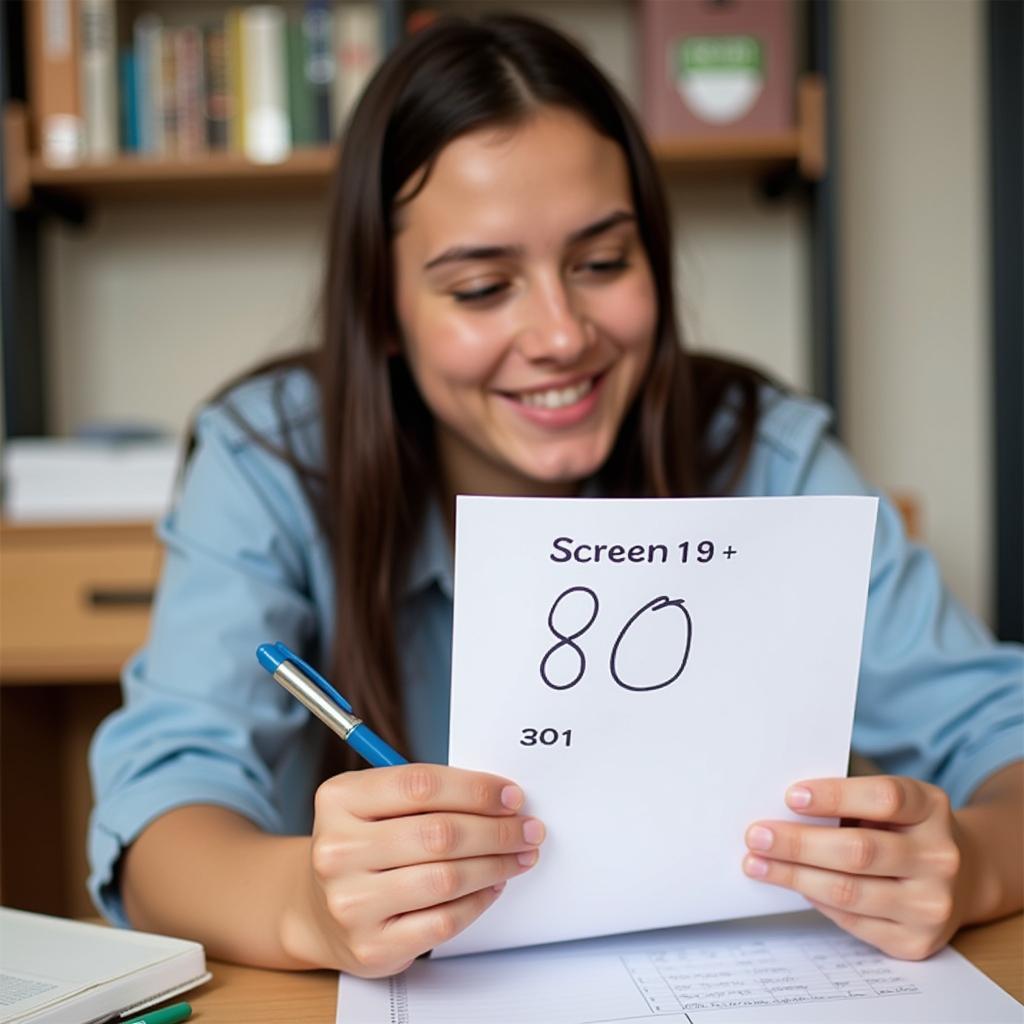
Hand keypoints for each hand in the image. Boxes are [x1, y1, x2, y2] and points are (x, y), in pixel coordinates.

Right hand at [286, 764, 543, 975]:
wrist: (317, 909)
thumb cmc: (363, 845)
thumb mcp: (375, 804)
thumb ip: (425, 794)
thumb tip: (499, 797)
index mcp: (339, 799)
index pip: (420, 784)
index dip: (475, 788)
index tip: (511, 795)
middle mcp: (338, 850)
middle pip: (438, 833)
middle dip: (496, 829)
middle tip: (528, 828)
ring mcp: (351, 902)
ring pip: (445, 879)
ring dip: (495, 865)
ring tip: (519, 856)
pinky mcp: (370, 945)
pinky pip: (442, 921)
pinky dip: (477, 902)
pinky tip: (492, 886)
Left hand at [742, 775, 964, 959]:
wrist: (962, 876)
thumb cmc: (903, 827)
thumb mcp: (891, 802)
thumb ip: (849, 801)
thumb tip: (781, 809)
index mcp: (930, 808)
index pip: (884, 798)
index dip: (835, 796)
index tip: (790, 796)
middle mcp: (939, 857)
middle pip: (859, 850)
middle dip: (798, 843)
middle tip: (756, 836)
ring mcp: (932, 903)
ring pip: (849, 891)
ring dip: (794, 876)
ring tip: (757, 864)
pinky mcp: (916, 941)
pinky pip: (853, 921)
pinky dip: (816, 900)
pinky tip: (793, 885)